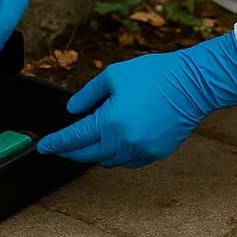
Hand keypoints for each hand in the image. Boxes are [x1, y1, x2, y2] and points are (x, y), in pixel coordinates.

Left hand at [37, 32, 236, 167]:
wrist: (193, 84)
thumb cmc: (154, 74)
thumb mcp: (115, 75)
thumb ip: (89, 94)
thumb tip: (73, 110)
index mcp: (110, 121)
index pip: (74, 138)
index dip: (56, 143)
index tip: (43, 146)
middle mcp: (123, 142)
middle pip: (88, 155)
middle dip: (71, 152)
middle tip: (60, 148)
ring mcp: (141, 151)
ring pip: (108, 161)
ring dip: (95, 153)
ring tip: (89, 142)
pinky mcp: (156, 153)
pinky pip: (128, 161)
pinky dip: (117, 155)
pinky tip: (116, 142)